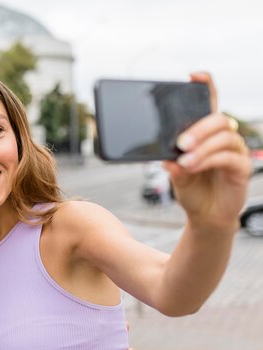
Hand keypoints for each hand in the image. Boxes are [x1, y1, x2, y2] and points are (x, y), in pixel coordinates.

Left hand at [163, 72, 251, 230]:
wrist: (204, 215)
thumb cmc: (191, 189)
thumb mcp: (175, 174)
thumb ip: (171, 163)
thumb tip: (165, 157)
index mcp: (205, 132)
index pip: (209, 102)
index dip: (205, 85)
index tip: (192, 76)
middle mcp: (222, 138)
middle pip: (218, 118)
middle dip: (199, 127)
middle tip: (181, 142)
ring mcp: (234, 151)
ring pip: (224, 137)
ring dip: (202, 147)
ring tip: (185, 160)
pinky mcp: (242, 168)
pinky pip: (229, 157)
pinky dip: (209, 160)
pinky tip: (193, 166)